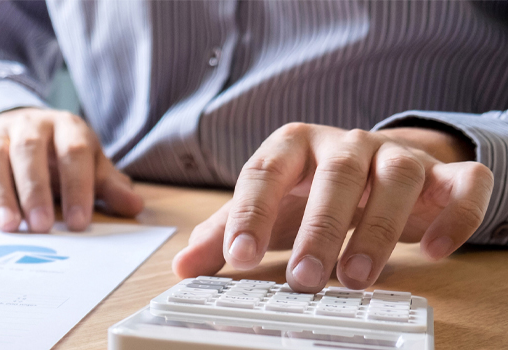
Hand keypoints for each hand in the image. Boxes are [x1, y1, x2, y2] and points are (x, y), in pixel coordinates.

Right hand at [0, 107, 142, 232]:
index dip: (76, 187)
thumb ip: (109, 186)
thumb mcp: (91, 163)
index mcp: (66, 127)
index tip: (78, 223)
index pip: (73, 152)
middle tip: (40, 226)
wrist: (23, 125)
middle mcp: (29, 125)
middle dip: (34, 190)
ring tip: (7, 227)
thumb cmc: (61, 153)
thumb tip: (134, 206)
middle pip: (29, 151)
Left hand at [173, 123, 491, 291]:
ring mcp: (396, 154)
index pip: (264, 173)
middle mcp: (345, 143)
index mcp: (292, 145)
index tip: (238, 258)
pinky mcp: (445, 174)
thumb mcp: (266, 210)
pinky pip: (462, 184)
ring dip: (378, 229)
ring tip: (357, 279)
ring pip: (396, 177)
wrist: (373, 170)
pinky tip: (432, 251)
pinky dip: (454, 215)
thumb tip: (182, 266)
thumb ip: (223, 234)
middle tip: (304, 279)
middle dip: (319, 229)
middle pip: (333, 175)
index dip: (250, 214)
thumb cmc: (309, 192)